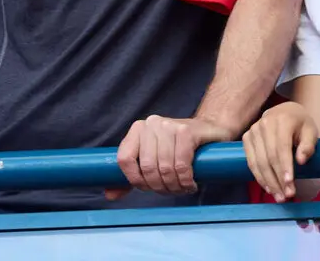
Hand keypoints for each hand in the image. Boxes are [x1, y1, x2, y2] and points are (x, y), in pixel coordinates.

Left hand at [106, 115, 234, 199]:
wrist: (210, 130)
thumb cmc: (179, 148)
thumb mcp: (153, 160)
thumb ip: (132, 177)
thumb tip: (109, 194)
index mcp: (137, 129)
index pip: (124, 159)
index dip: (135, 180)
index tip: (148, 188)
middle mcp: (151, 124)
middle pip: (147, 167)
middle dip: (159, 187)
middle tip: (171, 191)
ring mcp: (169, 125)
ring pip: (165, 168)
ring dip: (174, 186)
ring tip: (182, 188)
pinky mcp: (187, 131)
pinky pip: (181, 164)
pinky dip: (185, 180)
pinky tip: (190, 183)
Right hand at [242, 102, 317, 202]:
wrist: (285, 112)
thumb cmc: (300, 124)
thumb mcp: (311, 131)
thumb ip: (309, 145)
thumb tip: (301, 161)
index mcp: (282, 120)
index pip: (282, 147)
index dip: (285, 167)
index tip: (290, 184)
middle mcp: (264, 124)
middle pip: (269, 157)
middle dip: (277, 179)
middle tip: (287, 196)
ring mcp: (253, 131)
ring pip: (258, 162)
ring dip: (268, 182)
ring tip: (279, 196)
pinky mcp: (246, 138)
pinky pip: (251, 161)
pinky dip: (259, 176)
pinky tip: (268, 187)